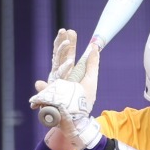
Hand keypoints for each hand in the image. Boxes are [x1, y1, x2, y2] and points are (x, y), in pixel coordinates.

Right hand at [30, 35, 102, 149]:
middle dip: (63, 42)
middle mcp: (60, 76)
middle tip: (66, 30)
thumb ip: (92, 64)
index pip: (66, 54)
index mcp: (67, 73)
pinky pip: (56, 80)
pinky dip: (62, 72)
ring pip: (56, 64)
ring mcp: (55, 84)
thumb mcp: (90, 80)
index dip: (68, 43)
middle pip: (60, 56)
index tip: (70, 30)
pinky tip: (68, 63)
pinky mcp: (54, 92)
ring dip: (62, 51)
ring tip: (66, 39)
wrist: (76, 120)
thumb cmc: (82, 101)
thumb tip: (95, 48)